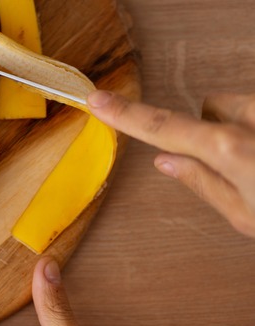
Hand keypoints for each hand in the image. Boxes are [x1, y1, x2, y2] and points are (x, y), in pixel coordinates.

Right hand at [88, 90, 254, 237]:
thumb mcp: (246, 214)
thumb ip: (203, 183)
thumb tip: (166, 161)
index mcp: (228, 149)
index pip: (162, 128)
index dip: (126, 114)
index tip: (97, 99)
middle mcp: (250, 116)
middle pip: (209, 111)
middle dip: (214, 132)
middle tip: (238, 166)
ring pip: (240, 109)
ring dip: (245, 130)